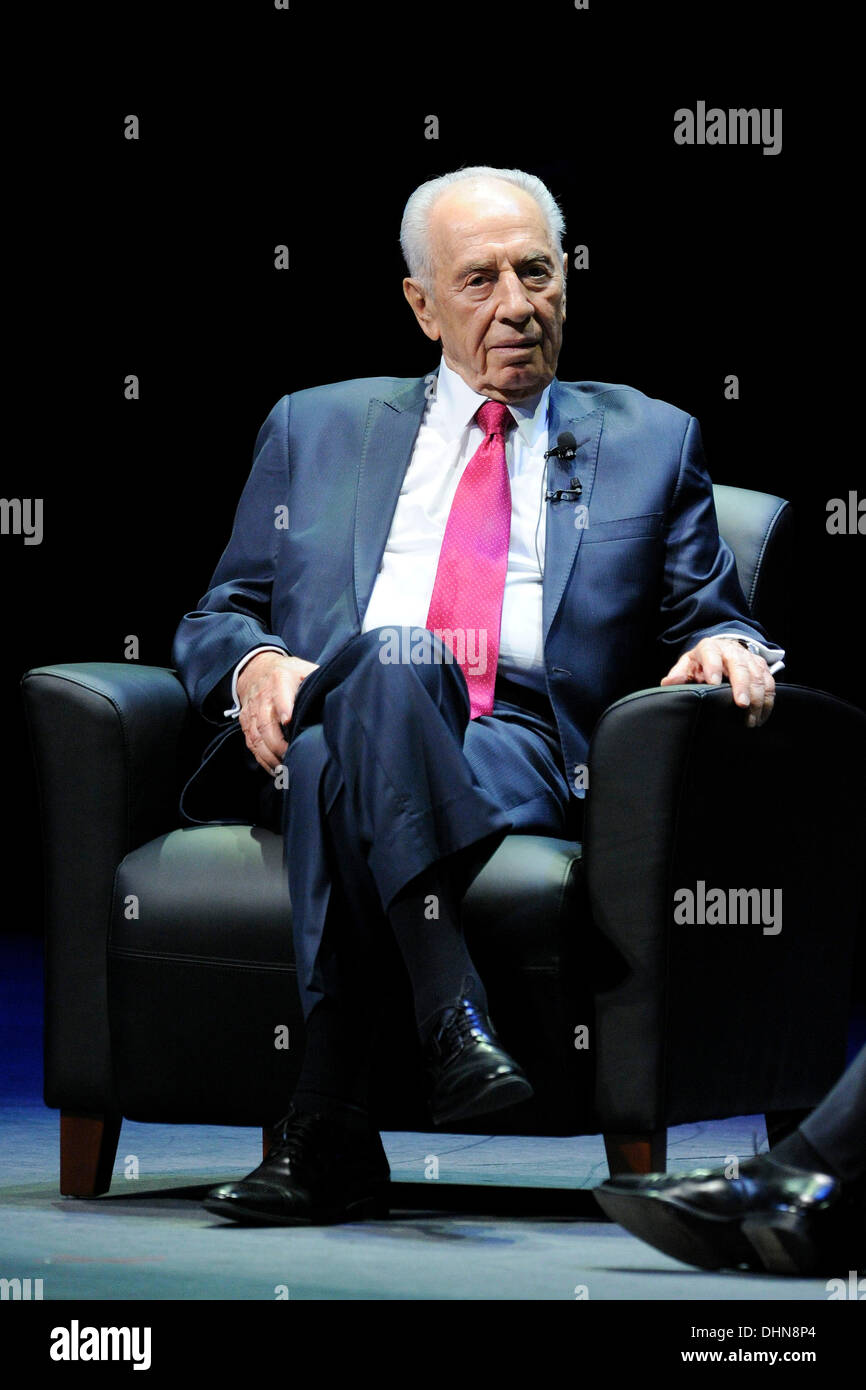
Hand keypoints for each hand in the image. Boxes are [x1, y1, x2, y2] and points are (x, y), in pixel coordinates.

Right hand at [237, 651, 318, 772]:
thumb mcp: (304, 669)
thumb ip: (318, 679)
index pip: (281, 695)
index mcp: (280, 680)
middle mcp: (263, 697)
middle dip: (278, 744)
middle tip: (291, 757)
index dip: (284, 708)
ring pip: (257, 737)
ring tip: (284, 769)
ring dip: (270, 756)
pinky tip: (274, 769)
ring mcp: (253, 711)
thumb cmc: (288, 673)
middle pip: (266, 724)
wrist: (255, 669)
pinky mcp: (246, 722)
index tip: (289, 722)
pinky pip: (252, 744)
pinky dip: (262, 759)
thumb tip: (342, 693)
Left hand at [660, 637, 774, 727]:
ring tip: (751, 719)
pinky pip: (770, 683)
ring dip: (758, 698)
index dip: (712, 667)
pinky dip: (768, 701)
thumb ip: (679, 674)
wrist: (724, 649)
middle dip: (742, 686)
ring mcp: (749, 658)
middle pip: (739, 666)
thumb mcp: (688, 664)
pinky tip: (761, 717)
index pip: (710, 654)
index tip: (712, 683)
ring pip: (758, 676)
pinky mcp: (761, 666)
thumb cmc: (702, 662)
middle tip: (742, 705)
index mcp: (710, 648)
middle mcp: (732, 651)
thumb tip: (668, 683)